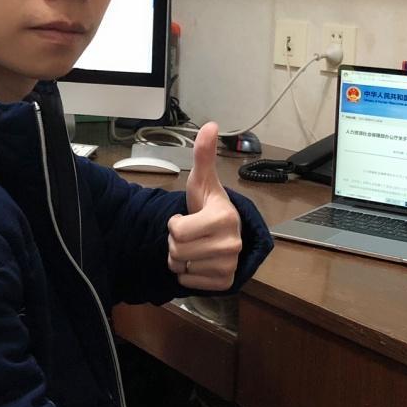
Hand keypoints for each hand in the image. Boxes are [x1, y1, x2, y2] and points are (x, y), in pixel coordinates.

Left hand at [167, 122, 241, 290]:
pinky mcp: (225, 282)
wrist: (224, 231)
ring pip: (180, 267)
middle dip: (175, 241)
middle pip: (176, 251)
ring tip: (193, 245)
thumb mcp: (202, 181)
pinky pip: (187, 282)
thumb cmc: (209, 205)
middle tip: (190, 233)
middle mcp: (232, 244)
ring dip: (179, 257)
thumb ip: (203, 154)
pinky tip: (198, 260)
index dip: (175, 223)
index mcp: (224, 218)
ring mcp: (230, 264)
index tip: (187, 216)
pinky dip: (187, 273)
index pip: (177, 231)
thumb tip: (210, 125)